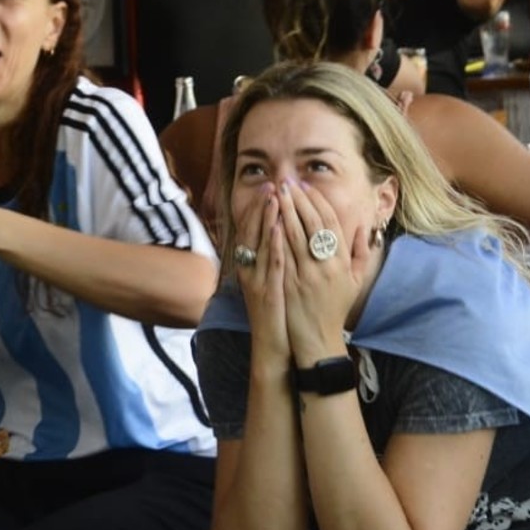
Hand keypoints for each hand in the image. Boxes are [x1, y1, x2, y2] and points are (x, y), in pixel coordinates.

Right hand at [232, 182, 289, 367]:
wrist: (273, 344)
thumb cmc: (278, 312)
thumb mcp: (272, 280)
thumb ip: (273, 258)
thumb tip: (279, 234)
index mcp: (252, 266)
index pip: (253, 231)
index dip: (260, 208)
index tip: (271, 187)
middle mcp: (250, 270)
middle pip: (253, 232)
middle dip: (263, 207)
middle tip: (272, 184)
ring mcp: (257, 280)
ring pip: (260, 244)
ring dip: (267, 220)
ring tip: (275, 198)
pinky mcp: (267, 291)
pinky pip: (271, 264)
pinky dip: (273, 245)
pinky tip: (279, 229)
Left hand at [275, 180, 370, 363]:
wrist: (318, 339)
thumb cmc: (335, 309)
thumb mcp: (356, 281)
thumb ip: (361, 253)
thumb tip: (363, 228)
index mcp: (343, 262)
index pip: (331, 223)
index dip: (318, 202)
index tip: (306, 187)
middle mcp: (327, 265)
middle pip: (312, 223)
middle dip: (299, 199)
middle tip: (288, 182)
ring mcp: (308, 274)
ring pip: (296, 235)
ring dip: (286, 210)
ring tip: (277, 193)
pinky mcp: (291, 284)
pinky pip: (283, 254)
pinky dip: (276, 234)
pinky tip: (269, 219)